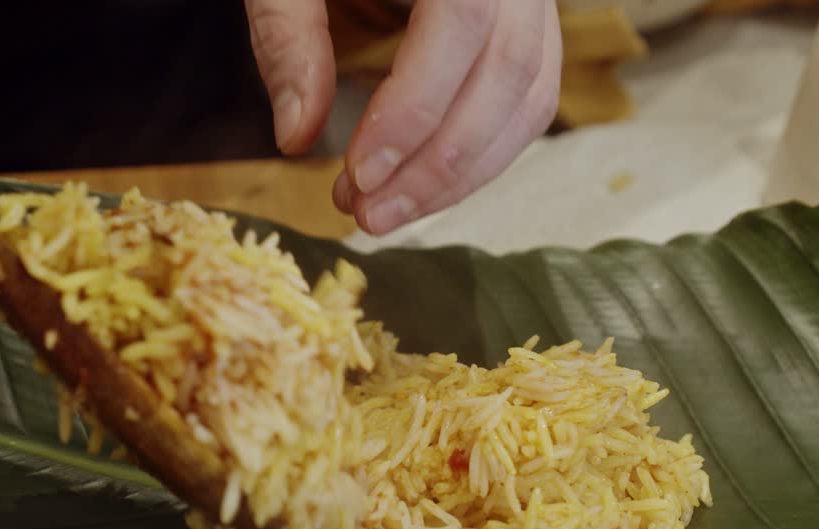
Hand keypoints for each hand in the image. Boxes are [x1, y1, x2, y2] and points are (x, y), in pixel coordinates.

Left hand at [245, 0, 561, 234]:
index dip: (414, 111)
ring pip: (529, 97)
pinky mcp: (532, 22)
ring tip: (392, 210)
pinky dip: (486, 151)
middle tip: (366, 215)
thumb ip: (287, 33)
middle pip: (507, 75)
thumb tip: (295, 138)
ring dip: (465, 172)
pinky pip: (531, 96)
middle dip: (439, 163)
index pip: (458, 27)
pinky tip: (430, 181)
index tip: (358, 174)